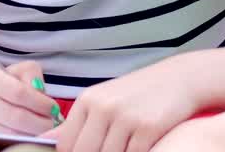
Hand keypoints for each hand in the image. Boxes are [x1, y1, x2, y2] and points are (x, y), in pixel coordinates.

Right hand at [0, 61, 57, 135]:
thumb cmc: (1, 89)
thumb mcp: (16, 74)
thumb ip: (30, 74)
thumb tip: (38, 90)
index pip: (19, 92)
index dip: (41, 103)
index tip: (54, 109)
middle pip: (15, 116)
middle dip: (41, 123)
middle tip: (52, 125)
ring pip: (8, 134)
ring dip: (32, 136)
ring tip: (43, 133)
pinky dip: (17, 144)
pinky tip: (26, 140)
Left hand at [42, 60, 199, 151]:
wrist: (178, 79)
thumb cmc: (136, 94)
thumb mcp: (103, 100)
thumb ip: (77, 122)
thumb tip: (46, 140)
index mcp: (87, 100)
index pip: (65, 143)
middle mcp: (103, 107)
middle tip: (108, 149)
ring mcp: (125, 117)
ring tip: (123, 146)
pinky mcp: (148, 128)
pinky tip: (139, 147)